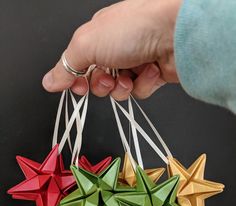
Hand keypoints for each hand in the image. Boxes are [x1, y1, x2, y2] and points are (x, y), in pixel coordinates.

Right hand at [42, 0, 181, 100]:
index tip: (77, 85)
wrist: (175, 33)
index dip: (77, 79)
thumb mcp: (87, 44)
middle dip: (102, 85)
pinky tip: (150, 71)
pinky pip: (139, 91)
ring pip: (119, 90)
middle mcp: (116, 49)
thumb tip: (49, 81)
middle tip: (108, 78)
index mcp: (97, 37)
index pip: (79, 65)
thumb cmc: (134, 28)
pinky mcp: (152, 74)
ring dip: (123, 87)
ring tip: (131, 74)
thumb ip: (66, 65)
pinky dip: (143, 85)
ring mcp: (135, 62)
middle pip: (99, 81)